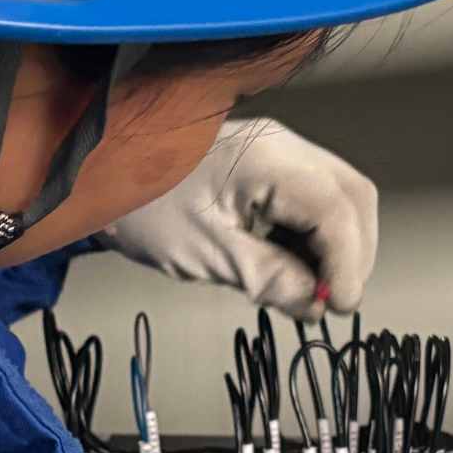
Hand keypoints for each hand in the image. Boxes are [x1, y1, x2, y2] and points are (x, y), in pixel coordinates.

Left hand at [103, 119, 376, 317]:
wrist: (99, 174)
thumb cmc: (142, 205)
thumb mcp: (205, 252)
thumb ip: (269, 277)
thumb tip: (316, 303)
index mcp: (268, 159)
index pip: (337, 208)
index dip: (348, 262)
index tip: (338, 306)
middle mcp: (283, 146)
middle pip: (351, 196)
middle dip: (353, 252)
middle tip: (333, 300)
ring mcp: (277, 152)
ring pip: (338, 198)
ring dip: (336, 247)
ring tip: (310, 289)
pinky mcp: (267, 166)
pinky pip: (312, 201)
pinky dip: (314, 238)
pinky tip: (293, 268)